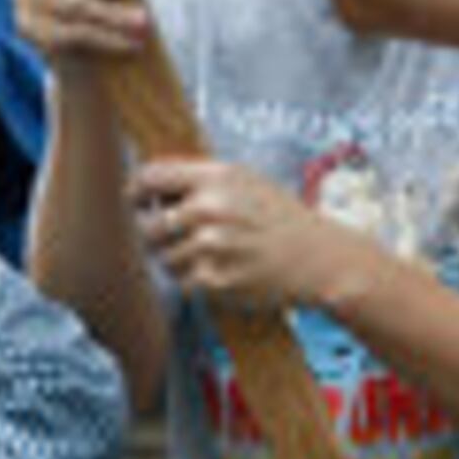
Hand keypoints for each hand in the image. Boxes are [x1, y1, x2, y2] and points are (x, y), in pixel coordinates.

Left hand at [131, 159, 354, 316]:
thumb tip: (146, 185)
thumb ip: (200, 179)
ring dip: (177, 260)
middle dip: (158, 234)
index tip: (140, 202)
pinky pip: (179, 282)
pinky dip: (194, 281)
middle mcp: (210, 208)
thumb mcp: (249, 181)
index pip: (148, 177)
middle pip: (146, 225)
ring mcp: (211, 246)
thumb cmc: (282, 218)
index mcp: (218, 177)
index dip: (137, 191)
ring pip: (161, 257)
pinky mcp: (213, 280)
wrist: (321, 259)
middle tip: (183, 238)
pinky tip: (222, 271)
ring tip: (212, 256)